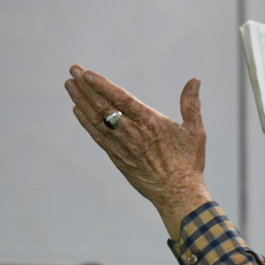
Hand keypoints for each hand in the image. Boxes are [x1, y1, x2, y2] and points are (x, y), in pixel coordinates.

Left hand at [65, 65, 211, 239]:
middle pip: (104, 106)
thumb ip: (191, 104)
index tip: (87, 73)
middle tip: (73, 70)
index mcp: (151, 123)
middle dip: (85, 87)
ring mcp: (122, 146)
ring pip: (96, 120)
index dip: (103, 85)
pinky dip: (86, 122)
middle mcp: (133, 133)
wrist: (178, 194)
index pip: (122, 99)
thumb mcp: (195, 131)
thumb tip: (195, 80)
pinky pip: (97, 136)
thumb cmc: (189, 163)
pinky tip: (77, 110)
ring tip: (69, 85)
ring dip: (81, 101)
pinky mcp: (117, 158)